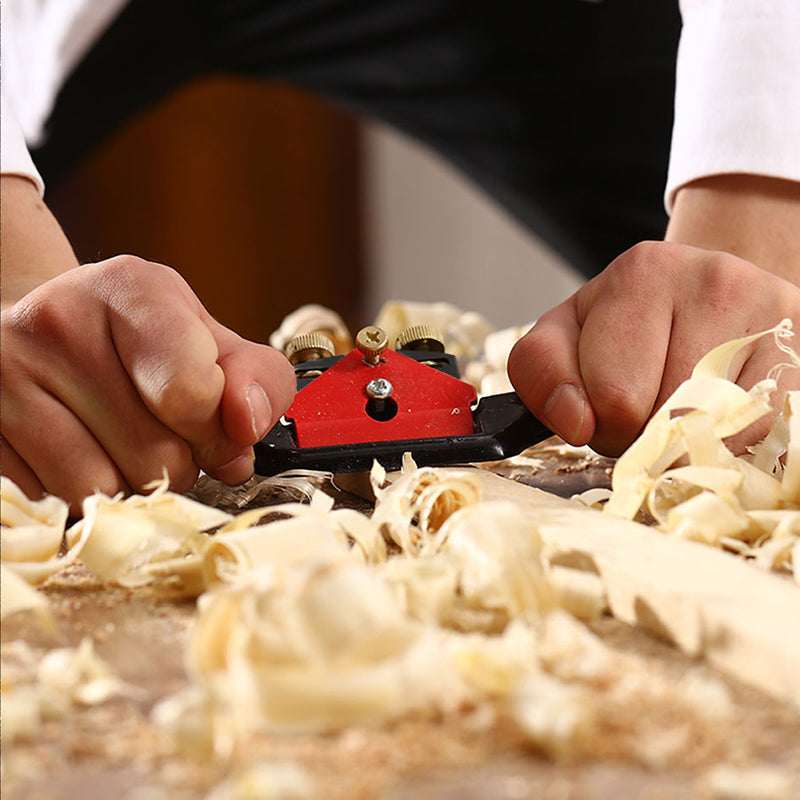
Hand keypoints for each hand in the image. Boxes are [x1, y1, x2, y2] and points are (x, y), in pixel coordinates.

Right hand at [1, 256, 295, 511]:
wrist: (46, 336)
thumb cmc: (141, 342)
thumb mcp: (207, 339)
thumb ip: (255, 378)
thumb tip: (247, 425)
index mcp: (128, 289)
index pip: (193, 394)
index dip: (219, 430)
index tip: (214, 423)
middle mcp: (54, 321)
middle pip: (156, 458)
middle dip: (179, 462)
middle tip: (163, 431)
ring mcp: (1, 376)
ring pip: (103, 491)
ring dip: (131, 486)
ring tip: (120, 440)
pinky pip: (53, 505)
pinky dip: (82, 495)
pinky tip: (80, 451)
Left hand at [508, 241, 799, 455]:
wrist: (711, 296)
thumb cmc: (629, 325)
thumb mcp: (566, 337)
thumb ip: (541, 373)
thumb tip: (575, 422)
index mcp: (642, 273)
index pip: (612, 398)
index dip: (602, 422)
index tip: (608, 404)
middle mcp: (714, 280)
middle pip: (664, 419)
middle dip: (641, 433)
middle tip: (646, 404)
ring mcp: (773, 312)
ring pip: (714, 432)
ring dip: (684, 440)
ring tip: (680, 402)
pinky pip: (759, 435)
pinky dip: (729, 439)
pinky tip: (719, 407)